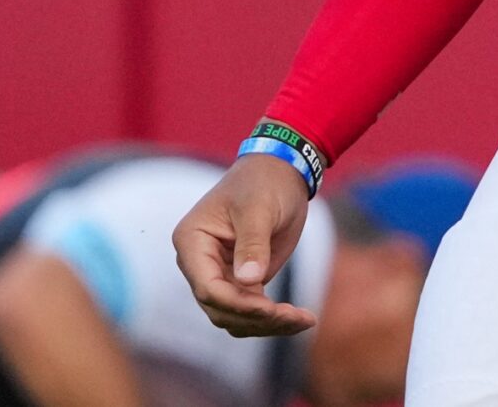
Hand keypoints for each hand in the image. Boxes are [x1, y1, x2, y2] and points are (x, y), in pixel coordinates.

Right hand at [172, 154, 316, 336]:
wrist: (281, 173)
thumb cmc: (265, 183)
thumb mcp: (260, 209)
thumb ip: (253, 244)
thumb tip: (249, 282)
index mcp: (192, 241)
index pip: (207, 287)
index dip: (237, 303)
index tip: (270, 308)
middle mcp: (198, 263)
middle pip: (220, 308)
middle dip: (257, 318)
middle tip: (296, 317)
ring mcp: (218, 274)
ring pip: (235, 316)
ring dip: (267, 324)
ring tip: (305, 320)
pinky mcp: (240, 280)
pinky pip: (251, 310)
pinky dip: (274, 319)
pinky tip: (303, 318)